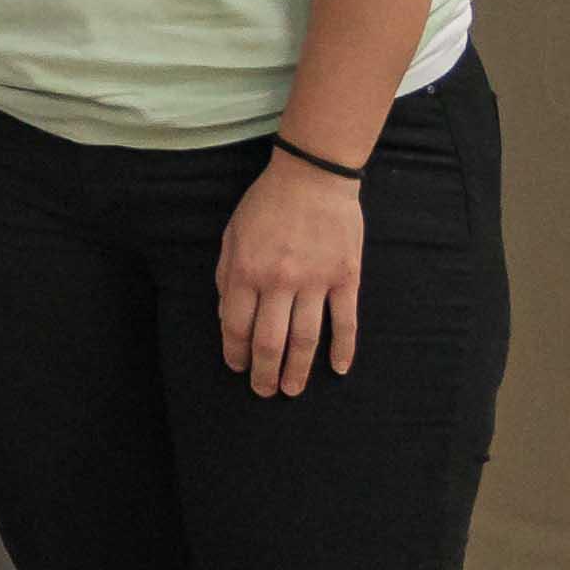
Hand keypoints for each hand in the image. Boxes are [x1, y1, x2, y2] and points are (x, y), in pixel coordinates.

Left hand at [216, 151, 364, 397]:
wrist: (313, 177)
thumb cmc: (266, 205)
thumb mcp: (231, 236)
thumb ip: (225, 276)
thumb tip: (224, 316)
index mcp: (245, 271)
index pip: (236, 325)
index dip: (235, 352)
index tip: (237, 367)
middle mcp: (279, 281)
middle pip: (270, 340)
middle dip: (264, 372)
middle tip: (264, 392)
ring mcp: (315, 281)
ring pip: (306, 338)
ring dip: (298, 369)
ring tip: (292, 389)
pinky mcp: (346, 277)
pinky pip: (345, 321)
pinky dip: (343, 348)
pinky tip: (338, 369)